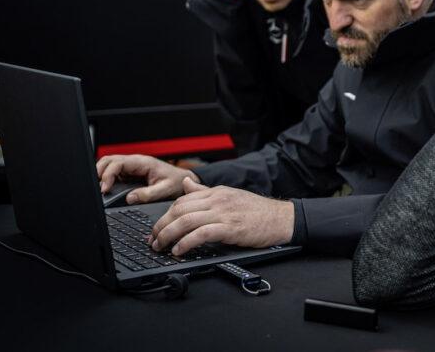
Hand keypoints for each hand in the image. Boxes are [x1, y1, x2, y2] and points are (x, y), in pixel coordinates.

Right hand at [96, 154, 198, 203]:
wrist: (182, 182)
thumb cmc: (176, 182)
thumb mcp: (165, 189)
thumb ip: (148, 194)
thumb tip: (130, 198)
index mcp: (142, 163)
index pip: (118, 163)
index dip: (108, 174)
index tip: (105, 188)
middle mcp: (135, 163)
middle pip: (109, 160)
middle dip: (99, 172)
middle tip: (99, 189)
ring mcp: (131, 168)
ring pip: (109, 165)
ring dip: (101, 175)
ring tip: (100, 189)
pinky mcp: (130, 175)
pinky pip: (114, 173)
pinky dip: (106, 179)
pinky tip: (106, 189)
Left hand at [149, 177, 294, 255]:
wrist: (281, 218)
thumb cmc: (258, 211)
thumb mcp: (230, 196)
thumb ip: (205, 191)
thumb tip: (186, 183)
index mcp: (216, 192)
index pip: (182, 200)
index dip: (164, 215)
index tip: (157, 229)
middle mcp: (218, 200)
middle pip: (179, 210)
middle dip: (161, 227)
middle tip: (153, 241)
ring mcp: (224, 213)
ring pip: (186, 221)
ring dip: (169, 236)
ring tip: (161, 247)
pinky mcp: (230, 228)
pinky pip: (201, 234)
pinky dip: (186, 243)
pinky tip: (179, 251)